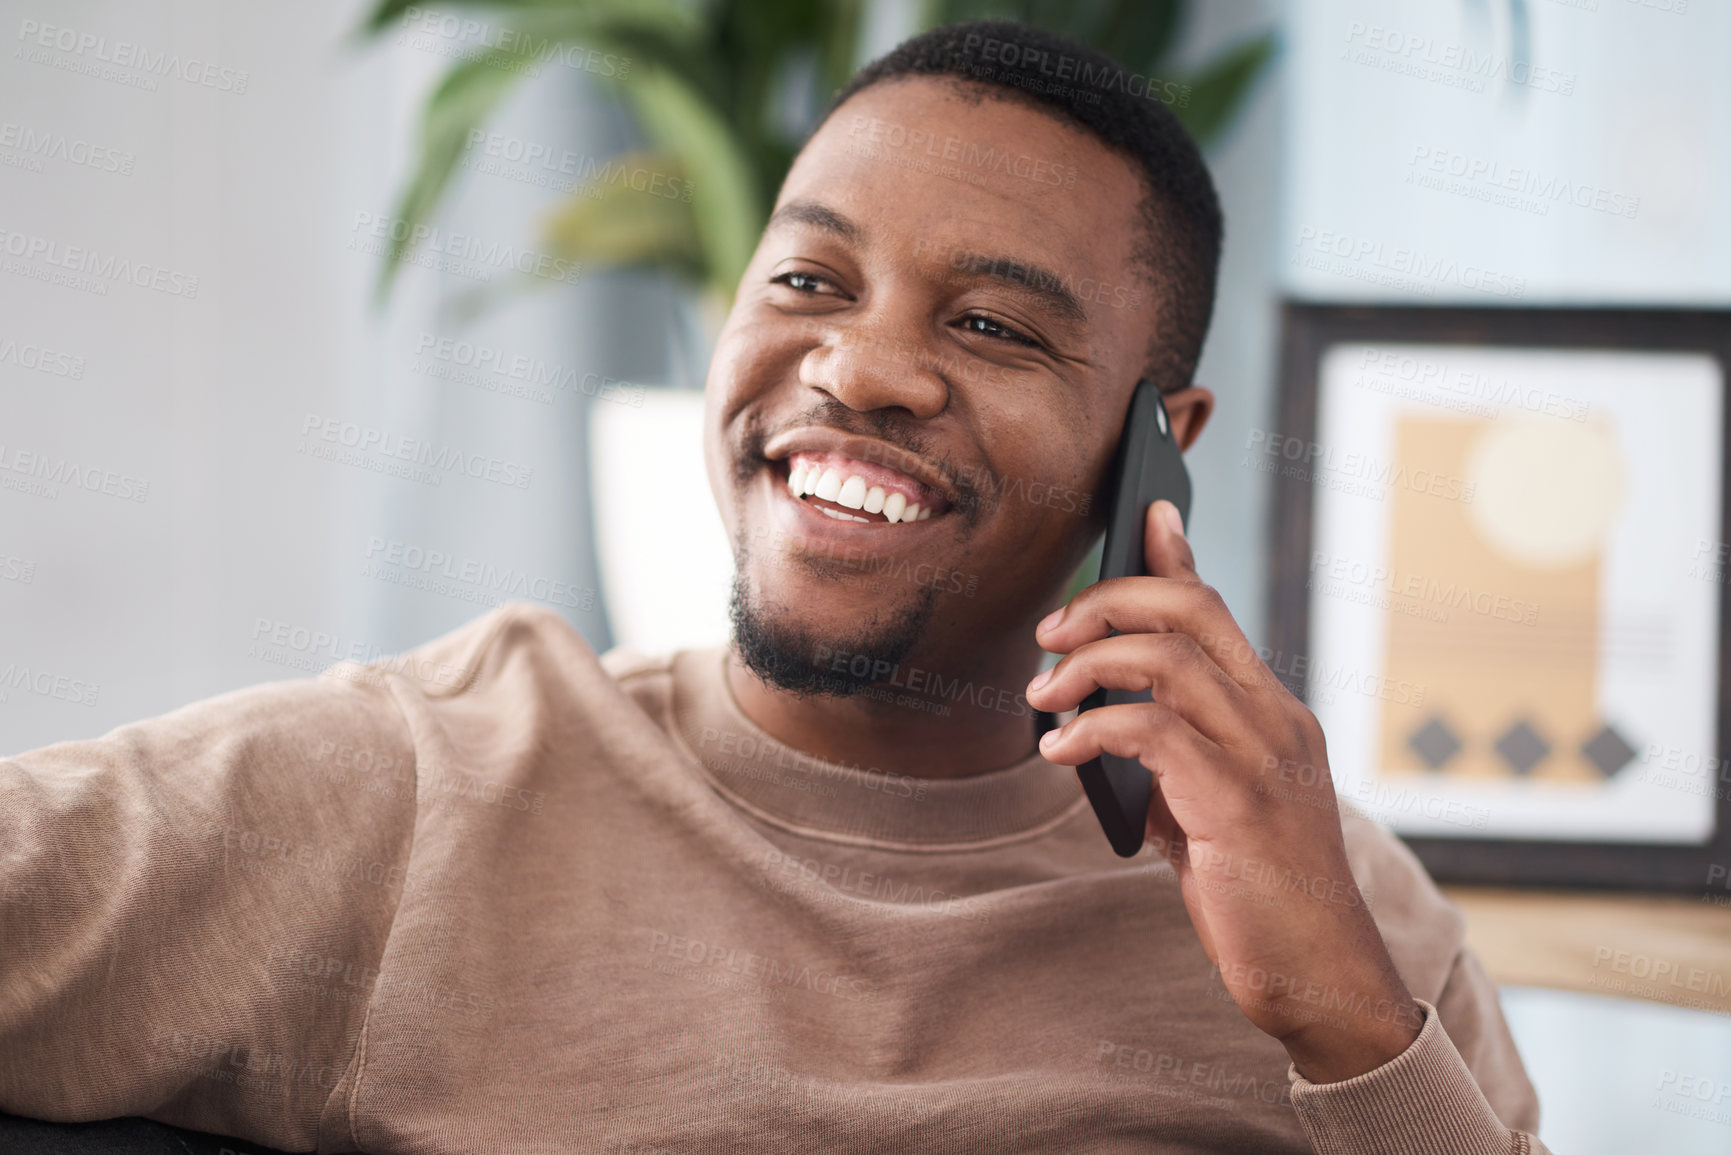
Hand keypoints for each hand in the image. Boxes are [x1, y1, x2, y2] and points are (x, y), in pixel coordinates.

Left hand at [1025, 500, 1422, 1082]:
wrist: (1320, 978)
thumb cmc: (1260, 895)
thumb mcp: (1212, 809)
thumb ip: (1173, 758)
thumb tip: (1103, 723)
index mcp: (1272, 714)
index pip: (1219, 609)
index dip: (1178, 554)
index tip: (1145, 512)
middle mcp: (1275, 720)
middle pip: (1191, 609)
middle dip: (1109, 600)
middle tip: (1050, 632)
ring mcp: (1262, 759)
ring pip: (1168, 657)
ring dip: (1088, 664)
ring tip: (1042, 699)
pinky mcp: (1237, 804)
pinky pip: (1152, 730)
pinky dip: (1092, 729)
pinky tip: (1059, 755)